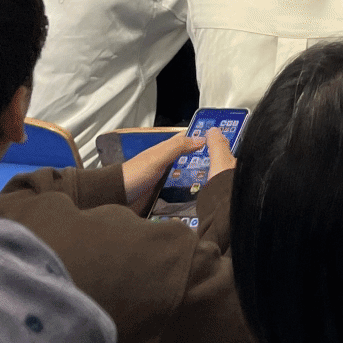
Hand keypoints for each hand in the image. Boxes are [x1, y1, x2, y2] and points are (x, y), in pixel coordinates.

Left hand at [121, 129, 238, 212]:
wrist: (115, 199)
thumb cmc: (135, 174)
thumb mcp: (157, 157)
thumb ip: (178, 147)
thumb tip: (204, 139)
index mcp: (168, 151)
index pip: (191, 141)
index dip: (205, 139)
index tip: (226, 143)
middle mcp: (170, 166)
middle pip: (193, 162)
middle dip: (208, 165)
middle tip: (228, 171)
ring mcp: (167, 183)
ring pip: (190, 180)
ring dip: (201, 184)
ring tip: (220, 189)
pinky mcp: (165, 200)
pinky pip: (182, 197)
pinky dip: (191, 199)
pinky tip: (203, 203)